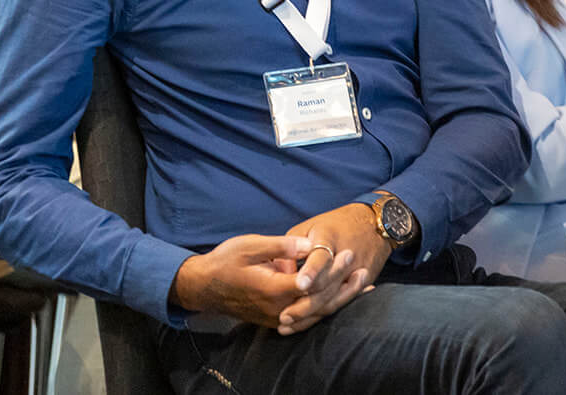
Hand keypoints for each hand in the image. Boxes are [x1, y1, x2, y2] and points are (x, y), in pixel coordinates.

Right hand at [171, 234, 364, 333]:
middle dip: (342, 284)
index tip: (346, 252)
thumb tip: (311, 245)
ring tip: (362, 283)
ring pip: (316, 314)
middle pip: (319, 302)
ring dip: (340, 299)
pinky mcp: (276, 320)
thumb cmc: (226, 261)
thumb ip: (282, 246)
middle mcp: (277, 309)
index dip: (331, 269)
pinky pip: (307, 318)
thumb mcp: (250, 245)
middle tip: (360, 265)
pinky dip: (327, 308)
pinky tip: (341, 298)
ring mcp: (276, 318)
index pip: (311, 283)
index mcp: (272, 289)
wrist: (203, 287)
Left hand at [279, 202, 389, 330]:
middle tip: (283, 317)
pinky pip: (342, 303)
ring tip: (289, 326)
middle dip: (305, 304)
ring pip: (334, 299)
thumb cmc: (335, 225)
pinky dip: (324, 314)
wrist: (375, 224)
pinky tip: (307, 322)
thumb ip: (292, 249)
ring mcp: (357, 272)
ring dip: (311, 315)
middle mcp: (347, 256)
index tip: (299, 284)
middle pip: (327, 285)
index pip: (321, 257)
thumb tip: (280, 274)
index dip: (311, 271)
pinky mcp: (363, 283)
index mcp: (330, 237)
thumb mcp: (310, 227)